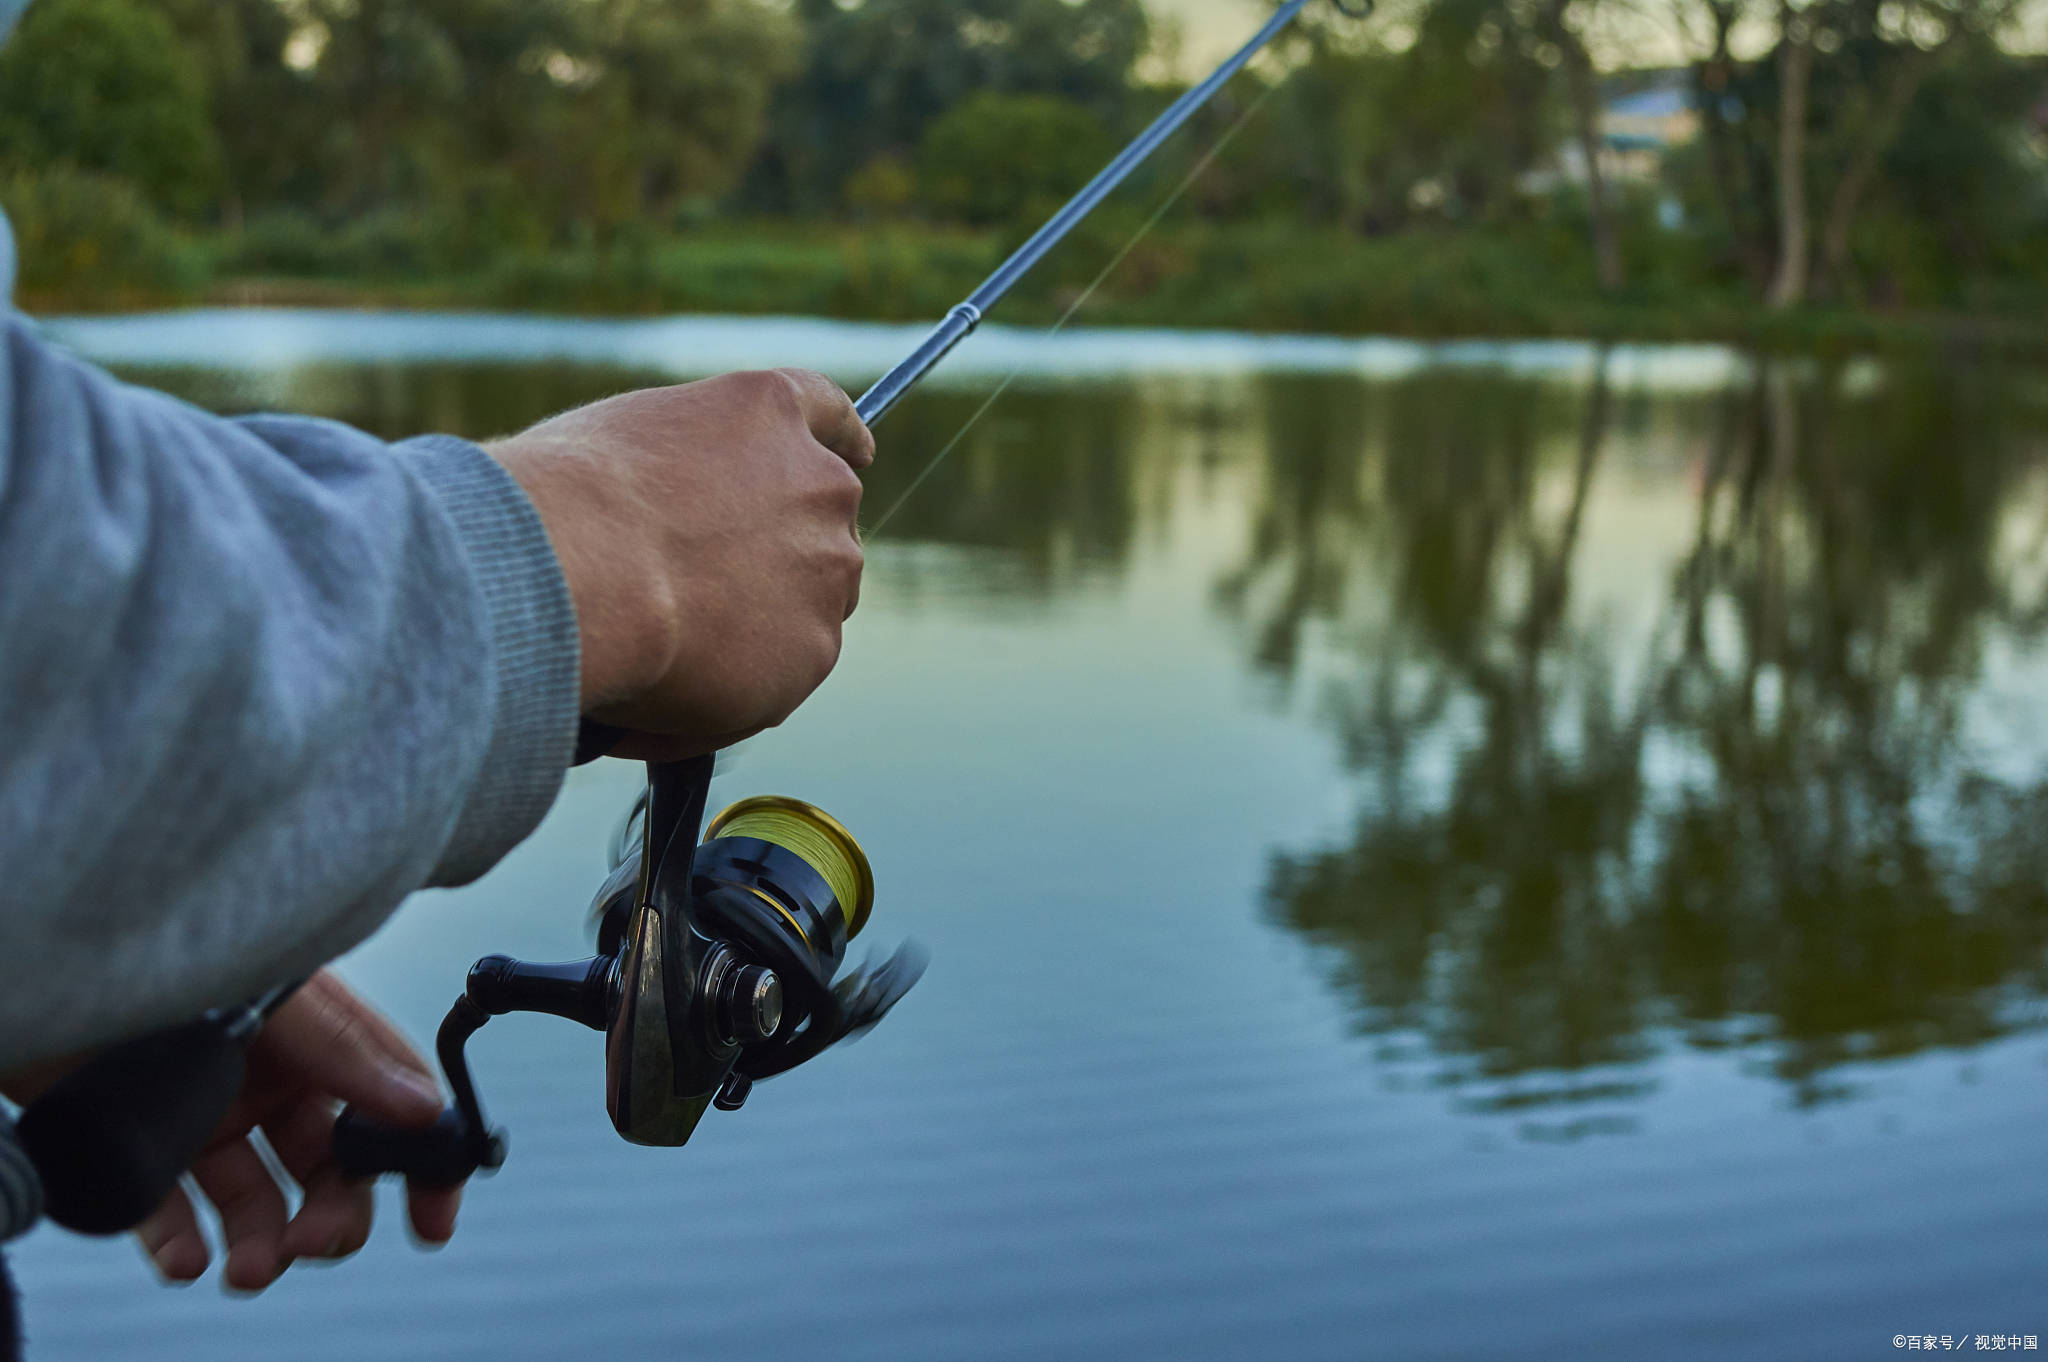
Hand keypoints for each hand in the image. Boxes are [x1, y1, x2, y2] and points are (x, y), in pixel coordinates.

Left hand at [134, 971, 457, 1291]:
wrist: (57, 967)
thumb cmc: (181, 957)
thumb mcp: (279, 998)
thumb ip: (346, 1050)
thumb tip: (424, 1107)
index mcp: (319, 1041)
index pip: (391, 1107)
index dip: (420, 1164)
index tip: (434, 1219)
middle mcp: (270, 1082)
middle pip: (326, 1170)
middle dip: (331, 1216)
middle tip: (312, 1243)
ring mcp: (208, 1116)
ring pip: (255, 1202)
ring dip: (263, 1244)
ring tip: (248, 1268)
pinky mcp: (144, 1147)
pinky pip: (171, 1214)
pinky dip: (183, 1247)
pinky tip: (188, 1260)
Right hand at [488, 369, 872, 758]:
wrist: (581, 566)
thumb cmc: (563, 498)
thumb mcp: (620, 448)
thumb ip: (678, 476)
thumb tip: (673, 540)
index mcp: (768, 412)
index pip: (825, 415)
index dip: (839, 436)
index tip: (858, 450)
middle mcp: (820, 485)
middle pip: (818, 531)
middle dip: (775, 563)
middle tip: (701, 598)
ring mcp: (826, 570)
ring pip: (800, 611)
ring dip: (750, 636)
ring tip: (658, 658)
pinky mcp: (814, 650)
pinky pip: (773, 681)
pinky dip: (727, 697)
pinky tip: (660, 699)